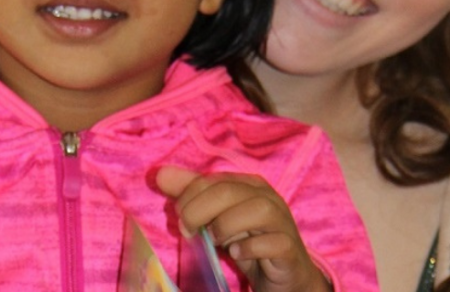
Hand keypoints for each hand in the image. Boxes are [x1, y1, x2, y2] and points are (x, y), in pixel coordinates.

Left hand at [156, 166, 332, 291]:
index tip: (179, 219)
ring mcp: (282, 222)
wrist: (283, 275)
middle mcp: (267, 197)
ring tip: (215, 241)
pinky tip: (236, 254)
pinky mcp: (289, 248)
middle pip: (229, 191)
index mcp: (248, 185)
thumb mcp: (216, 218)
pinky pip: (273, 242)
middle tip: (188, 231)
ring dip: (227, 226)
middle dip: (199, 211)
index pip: (212, 180)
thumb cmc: (247, 241)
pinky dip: (250, 248)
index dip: (188, 197)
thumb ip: (191, 195)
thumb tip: (161, 174)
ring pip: (258, 209)